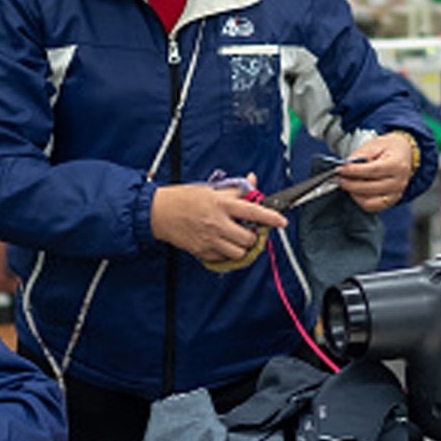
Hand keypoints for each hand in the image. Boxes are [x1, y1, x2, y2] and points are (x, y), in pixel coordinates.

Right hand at [152, 179, 287, 265]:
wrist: (158, 212)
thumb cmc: (183, 198)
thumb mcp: (211, 189)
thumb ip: (234, 190)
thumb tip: (252, 181)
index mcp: (221, 204)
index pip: (253, 212)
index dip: (271, 217)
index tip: (282, 221)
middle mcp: (218, 223)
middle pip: (248, 238)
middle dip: (254, 236)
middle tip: (249, 231)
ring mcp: (210, 239)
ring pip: (239, 252)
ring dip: (242, 247)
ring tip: (236, 239)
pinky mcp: (202, 251)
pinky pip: (223, 258)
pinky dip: (227, 253)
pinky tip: (222, 243)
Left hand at [337, 132, 415, 212]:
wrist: (404, 153)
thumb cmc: (389, 148)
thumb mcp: (374, 145)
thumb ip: (360, 155)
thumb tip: (346, 166)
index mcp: (397, 165)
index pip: (372, 170)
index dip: (354, 171)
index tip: (340, 169)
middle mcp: (399, 182)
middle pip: (370, 188)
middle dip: (350, 183)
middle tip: (338, 177)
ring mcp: (396, 194)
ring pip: (369, 201)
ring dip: (354, 193)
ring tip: (346, 183)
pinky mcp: (391, 201)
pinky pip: (372, 207)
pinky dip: (360, 200)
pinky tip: (355, 191)